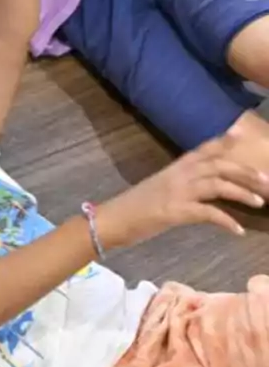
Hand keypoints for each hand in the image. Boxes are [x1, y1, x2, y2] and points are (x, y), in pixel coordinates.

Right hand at [95, 133, 268, 251]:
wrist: (113, 220)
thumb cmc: (135, 206)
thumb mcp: (160, 187)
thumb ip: (182, 182)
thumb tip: (203, 185)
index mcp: (175, 168)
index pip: (203, 149)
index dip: (223, 142)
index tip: (241, 135)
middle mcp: (178, 174)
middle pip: (218, 166)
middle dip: (245, 172)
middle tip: (267, 181)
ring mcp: (177, 191)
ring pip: (216, 185)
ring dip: (241, 192)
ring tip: (261, 202)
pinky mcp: (175, 211)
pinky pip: (207, 212)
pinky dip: (226, 221)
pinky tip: (238, 231)